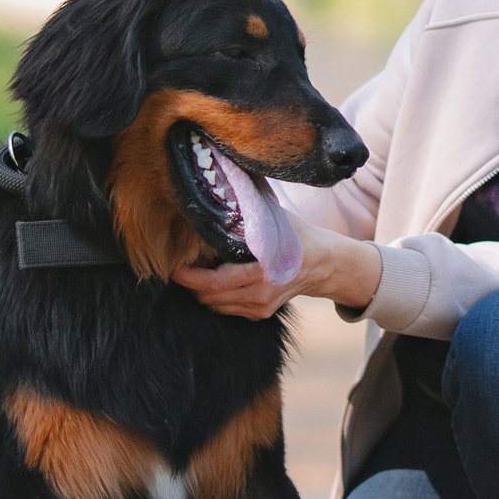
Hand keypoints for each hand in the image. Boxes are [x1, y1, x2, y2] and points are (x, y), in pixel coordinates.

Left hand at [175, 217, 381, 319]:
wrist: (324, 264)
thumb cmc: (296, 236)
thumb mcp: (274, 219)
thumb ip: (248, 209)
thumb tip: (220, 184)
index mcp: (262, 272)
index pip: (213, 283)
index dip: (188, 277)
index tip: (173, 266)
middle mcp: (260, 295)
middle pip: (209, 297)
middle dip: (191, 283)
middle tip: (182, 264)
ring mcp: (261, 308)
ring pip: (215, 305)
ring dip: (202, 290)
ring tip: (199, 270)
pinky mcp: (261, 314)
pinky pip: (227, 309)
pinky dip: (217, 296)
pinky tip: (219, 278)